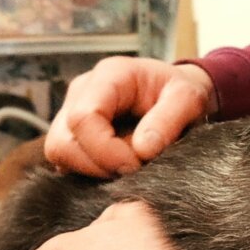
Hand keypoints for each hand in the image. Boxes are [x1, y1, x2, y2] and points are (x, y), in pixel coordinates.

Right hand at [45, 57, 217, 177]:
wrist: (176, 96)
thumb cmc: (180, 93)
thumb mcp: (189, 99)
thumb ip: (169, 120)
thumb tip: (142, 149)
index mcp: (109, 76)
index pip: (83, 117)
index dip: (105, 150)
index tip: (136, 165)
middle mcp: (82, 92)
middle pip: (62, 142)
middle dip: (97, 166)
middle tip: (134, 171)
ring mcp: (71, 114)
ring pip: (60, 155)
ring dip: (94, 172)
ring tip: (129, 169)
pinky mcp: (73, 136)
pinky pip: (68, 163)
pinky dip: (92, 174)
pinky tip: (118, 170)